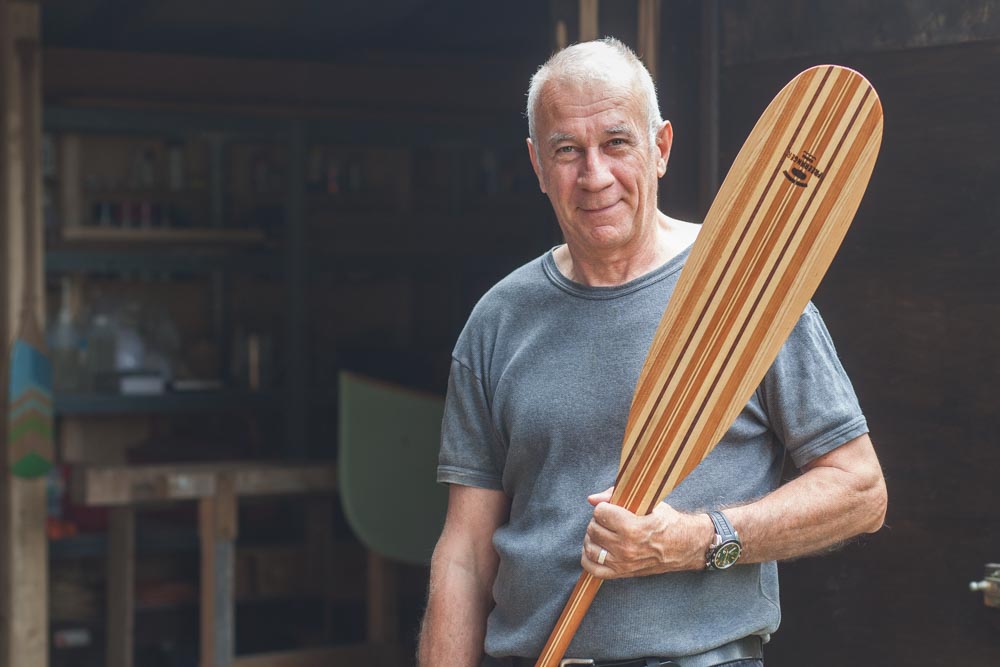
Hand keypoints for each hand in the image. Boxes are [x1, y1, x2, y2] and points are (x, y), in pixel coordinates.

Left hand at [580, 487, 713, 579]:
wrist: (685, 547)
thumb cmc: (667, 522)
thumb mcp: (649, 503)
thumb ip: (618, 496)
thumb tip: (592, 499)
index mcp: (633, 528)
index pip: (600, 512)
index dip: (605, 507)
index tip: (613, 508)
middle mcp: (626, 548)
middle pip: (593, 529)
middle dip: (599, 520)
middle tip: (609, 519)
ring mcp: (623, 563)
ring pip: (590, 547)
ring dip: (593, 537)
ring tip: (602, 532)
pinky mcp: (622, 573)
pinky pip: (594, 569)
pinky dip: (588, 558)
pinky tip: (596, 548)